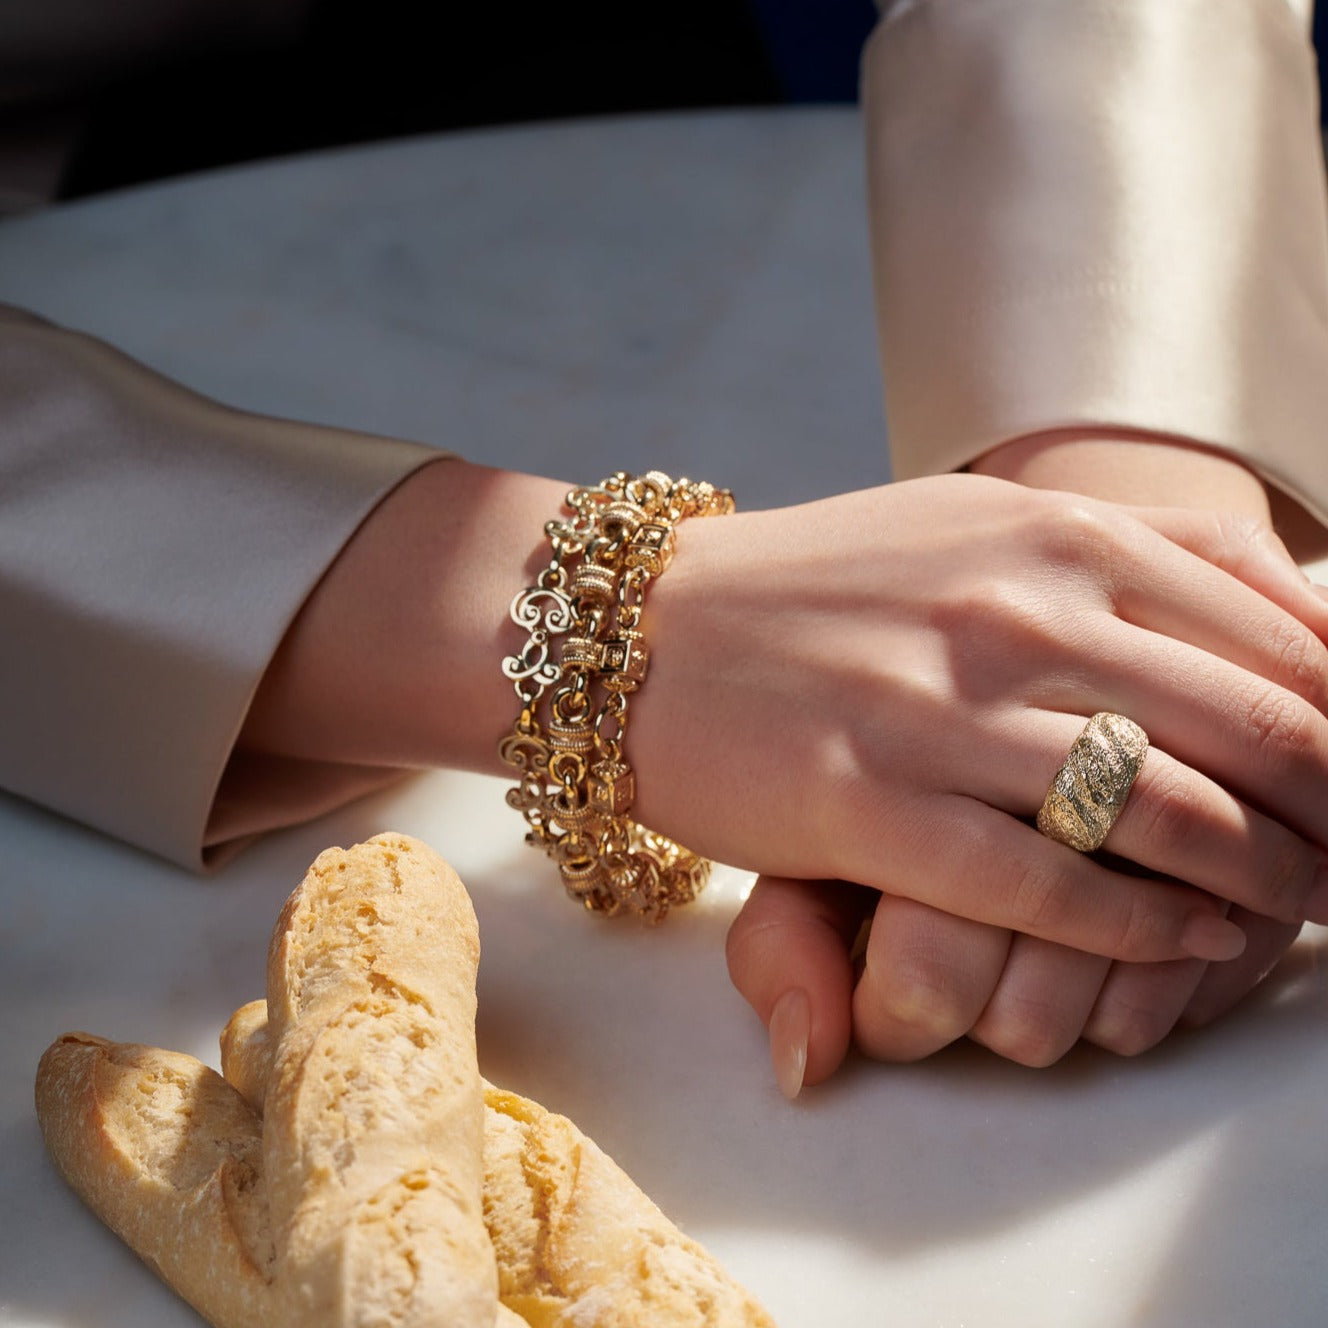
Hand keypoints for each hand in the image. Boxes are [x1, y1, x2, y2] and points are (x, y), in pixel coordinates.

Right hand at [721, 441, 1322, 1090]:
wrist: (642, 628)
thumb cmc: (819, 585)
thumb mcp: (972, 522)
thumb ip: (1123, 555)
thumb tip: (1287, 608)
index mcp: (1048, 530)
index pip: (1272, 625)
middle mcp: (1012, 611)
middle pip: (1251, 723)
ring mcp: (940, 712)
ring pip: (1170, 813)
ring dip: (1266, 880)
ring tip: (1302, 912)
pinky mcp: (869, 806)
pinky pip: (1048, 886)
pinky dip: (1142, 927)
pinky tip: (1186, 942)